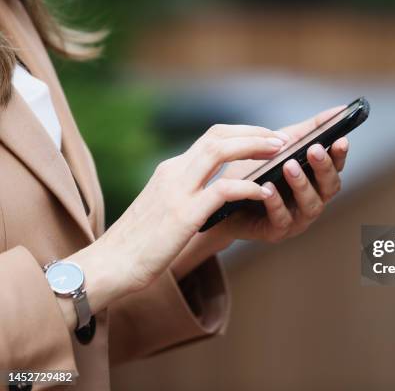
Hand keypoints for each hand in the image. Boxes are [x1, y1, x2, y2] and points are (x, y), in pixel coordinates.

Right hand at [61, 124, 288, 328]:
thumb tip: (215, 191)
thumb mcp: (164, 209)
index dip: (243, 133)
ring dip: (255, 148)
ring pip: (220, 151)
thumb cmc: (139, 243)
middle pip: (218, 135)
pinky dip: (248, 186)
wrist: (109, 266)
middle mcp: (174, 172)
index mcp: (171, 170)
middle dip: (254, 133)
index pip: (211, 137)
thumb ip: (186, 194)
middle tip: (282, 139)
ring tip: (280, 153)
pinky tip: (265, 191)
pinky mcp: (183, 214)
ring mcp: (177, 191)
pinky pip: (223, 190)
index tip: (266, 138)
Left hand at [207, 106, 349, 245]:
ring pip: (310, 204)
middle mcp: (312, 199)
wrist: (220, 197)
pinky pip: (281, 219)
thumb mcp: (281, 145)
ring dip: (301, 184)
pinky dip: (276, 203)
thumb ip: (309, 129)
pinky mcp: (276, 232)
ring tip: (289, 165)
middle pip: (330, 187)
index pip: (336, 167)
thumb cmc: (255, 171)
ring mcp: (297, 218)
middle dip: (324, 168)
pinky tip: (268, 188)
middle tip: (313, 150)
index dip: (340, 155)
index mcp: (316, 179)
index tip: (340, 139)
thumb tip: (339, 110)